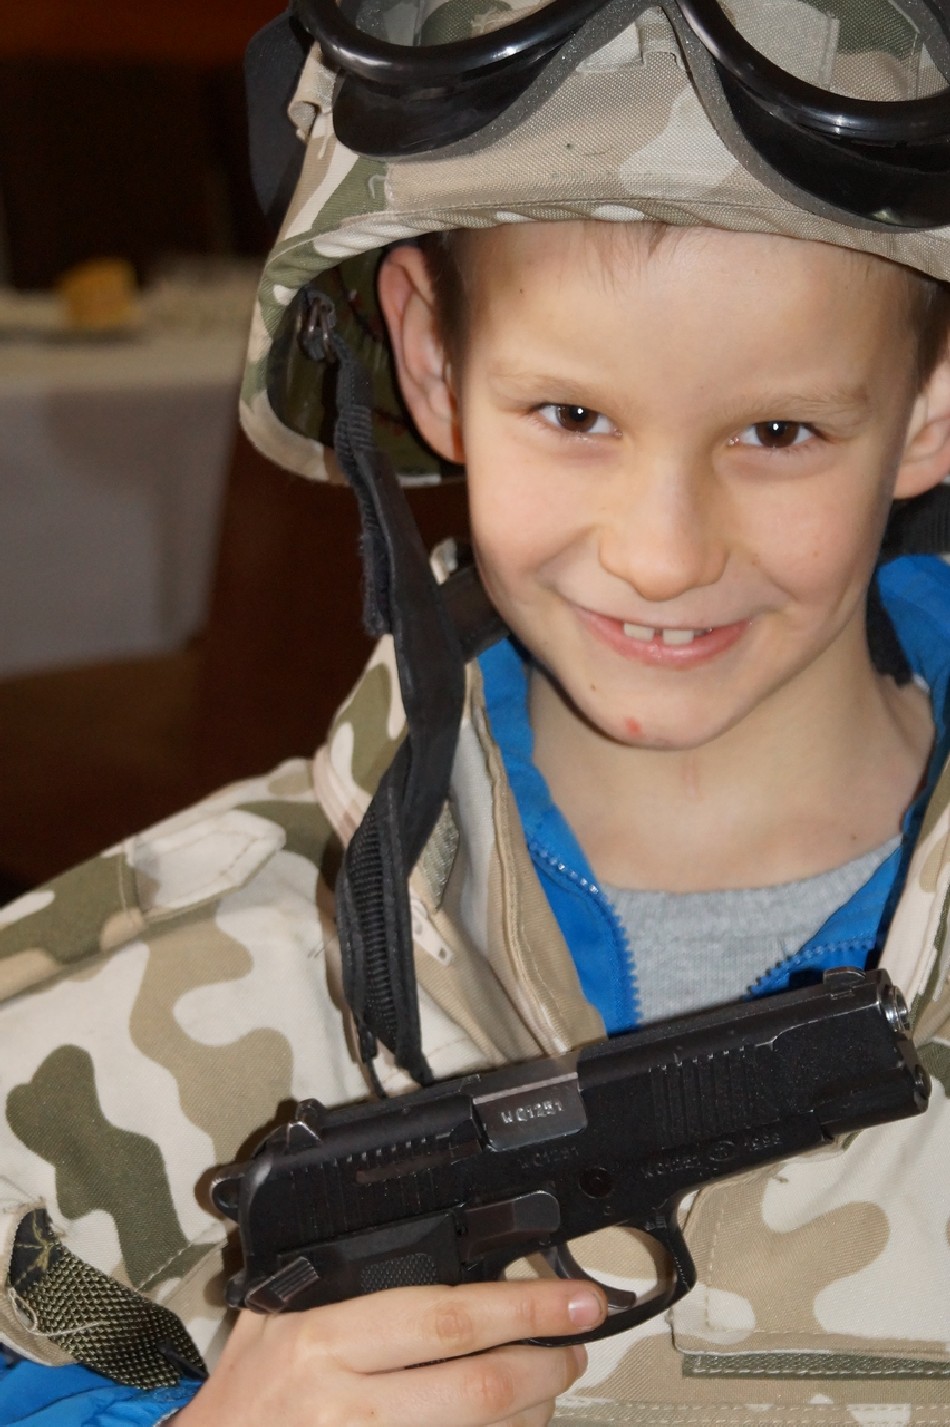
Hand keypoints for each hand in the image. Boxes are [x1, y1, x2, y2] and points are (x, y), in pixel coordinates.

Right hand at [174, 1278, 605, 1426]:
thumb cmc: (241, 1399)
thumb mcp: (270, 1320)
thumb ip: (331, 1279)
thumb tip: (415, 1239)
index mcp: (322, 1341)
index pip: (443, 1319)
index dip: (520, 1310)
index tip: (572, 1299)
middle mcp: (344, 1407)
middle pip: (477, 1391)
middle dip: (544, 1367)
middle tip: (577, 1346)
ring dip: (529, 1418)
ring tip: (550, 1389)